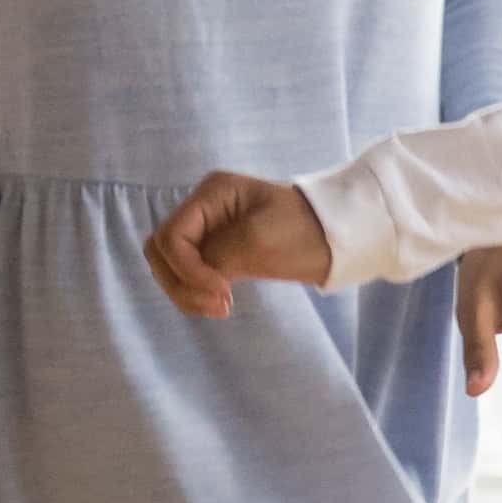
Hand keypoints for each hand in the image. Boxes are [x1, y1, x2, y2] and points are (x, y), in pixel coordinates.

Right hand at [147, 171, 333, 315]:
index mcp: (211, 194)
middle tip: (217, 304)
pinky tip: (219, 305)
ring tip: (220, 309)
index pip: (171, 236)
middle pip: (162, 252)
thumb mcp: (260, 239)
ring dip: (187, 292)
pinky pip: (191, 276)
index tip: (220, 290)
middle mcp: (204, 210)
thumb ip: (218, 255)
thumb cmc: (306, 230)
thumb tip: (192, 275)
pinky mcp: (220, 253)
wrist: (340, 239)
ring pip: (171, 267)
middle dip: (181, 281)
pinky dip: (197, 293)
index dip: (186, 268)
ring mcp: (210, 231)